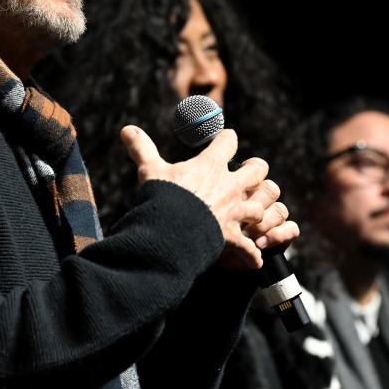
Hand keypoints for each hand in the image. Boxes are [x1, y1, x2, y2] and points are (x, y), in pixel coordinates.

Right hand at [120, 125, 298, 269]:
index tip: (225, 140)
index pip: (229, 141)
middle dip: (256, 170)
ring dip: (259, 211)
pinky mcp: (232, 237)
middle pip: (258, 170)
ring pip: (261, 207)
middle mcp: (229, 187)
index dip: (227, 139)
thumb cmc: (161, 198)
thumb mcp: (150, 170)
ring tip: (254, 214)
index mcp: (211, 166)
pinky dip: (252, 254)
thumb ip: (142, 148)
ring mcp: (234, 213)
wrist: (169, 233)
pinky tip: (254, 259)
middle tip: (250, 172)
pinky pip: (250, 248)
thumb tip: (126, 129)